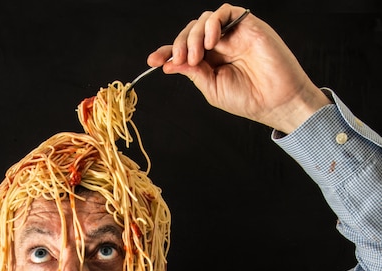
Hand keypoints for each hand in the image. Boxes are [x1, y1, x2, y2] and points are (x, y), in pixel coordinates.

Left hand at [147, 4, 330, 132]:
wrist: (276, 100)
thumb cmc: (248, 99)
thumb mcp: (212, 89)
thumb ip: (193, 73)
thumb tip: (170, 63)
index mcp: (209, 63)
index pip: (184, 51)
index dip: (167, 52)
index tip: (153, 60)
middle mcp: (219, 46)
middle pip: (190, 33)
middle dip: (179, 45)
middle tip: (180, 60)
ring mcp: (232, 34)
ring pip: (203, 21)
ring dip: (193, 36)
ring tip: (197, 57)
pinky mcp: (246, 24)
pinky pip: (223, 13)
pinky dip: (212, 23)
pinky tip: (211, 42)